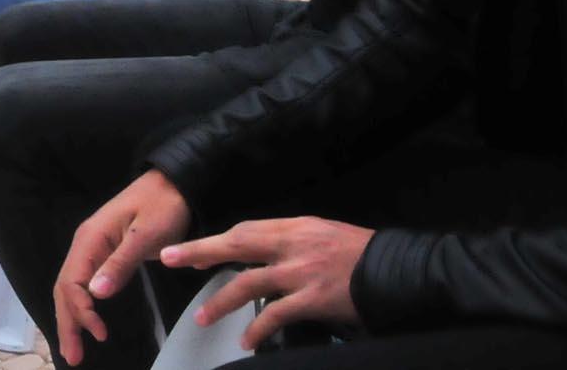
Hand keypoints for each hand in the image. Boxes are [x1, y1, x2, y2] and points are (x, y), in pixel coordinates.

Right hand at [54, 170, 192, 365]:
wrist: (174, 183)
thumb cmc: (163, 207)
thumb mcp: (146, 236)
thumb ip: (120, 264)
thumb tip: (95, 295)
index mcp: (90, 239)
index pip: (72, 281)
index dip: (80, 310)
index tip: (100, 334)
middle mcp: (85, 243)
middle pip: (65, 287)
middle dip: (67, 322)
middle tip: (73, 357)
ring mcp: (92, 248)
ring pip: (71, 286)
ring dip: (71, 317)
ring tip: (74, 348)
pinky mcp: (103, 252)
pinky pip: (83, 282)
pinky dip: (81, 305)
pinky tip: (86, 321)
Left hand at [161, 218, 371, 349]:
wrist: (397, 269)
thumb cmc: (361, 253)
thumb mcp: (323, 233)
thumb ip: (293, 241)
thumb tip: (265, 253)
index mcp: (294, 226)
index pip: (246, 230)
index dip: (216, 241)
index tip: (192, 250)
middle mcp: (292, 245)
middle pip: (236, 245)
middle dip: (199, 251)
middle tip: (169, 258)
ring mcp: (300, 272)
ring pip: (249, 283)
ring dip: (221, 302)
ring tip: (202, 317)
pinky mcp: (312, 299)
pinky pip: (275, 314)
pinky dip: (258, 329)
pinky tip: (247, 341)